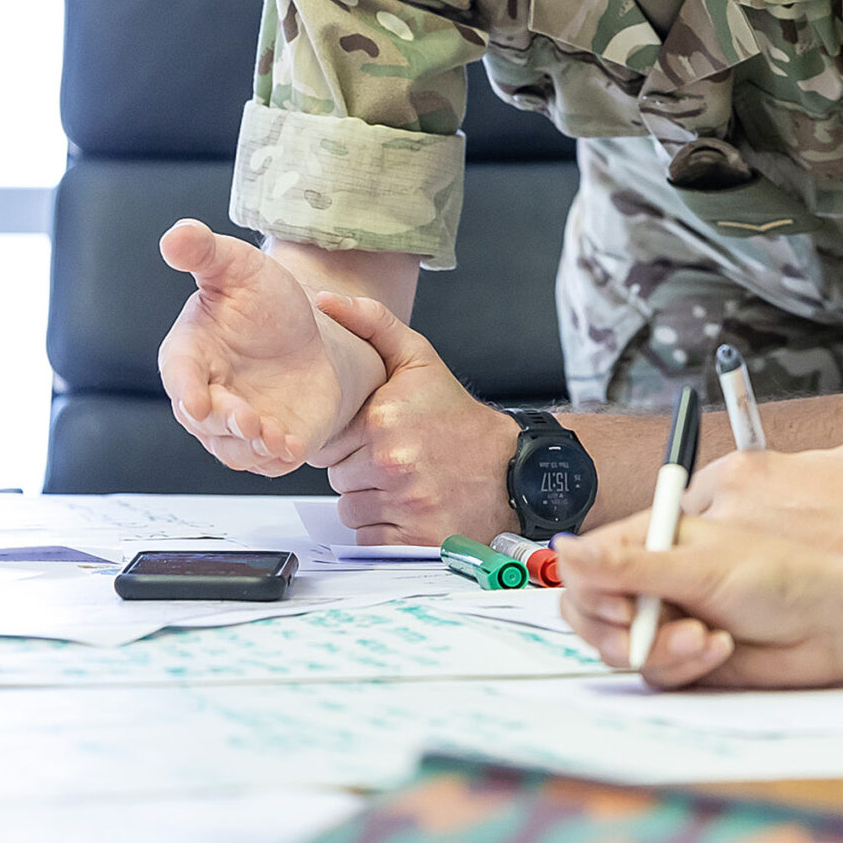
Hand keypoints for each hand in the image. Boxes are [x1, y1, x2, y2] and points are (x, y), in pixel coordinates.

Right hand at [157, 219, 344, 473]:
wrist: (306, 329)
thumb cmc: (260, 298)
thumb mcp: (237, 268)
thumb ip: (204, 253)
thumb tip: (176, 234)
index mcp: (187, 356)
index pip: (179, 377)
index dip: (185, 390)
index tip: (195, 401)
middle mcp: (206, 396)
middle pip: (206, 422)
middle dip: (225, 423)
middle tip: (249, 420)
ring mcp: (237, 423)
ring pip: (235, 449)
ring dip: (253, 447)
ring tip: (276, 437)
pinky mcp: (271, 438)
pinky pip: (268, 460)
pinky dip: (278, 458)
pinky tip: (294, 447)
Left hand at [311, 292, 520, 545]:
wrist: (516, 468)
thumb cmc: (460, 418)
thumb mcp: (421, 360)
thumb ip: (372, 325)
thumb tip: (326, 302)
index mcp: (383, 417)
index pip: (326, 441)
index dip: (348, 440)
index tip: (376, 436)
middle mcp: (392, 461)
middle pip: (337, 478)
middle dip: (359, 471)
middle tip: (397, 460)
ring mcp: (405, 503)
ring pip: (351, 511)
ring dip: (372, 502)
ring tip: (406, 485)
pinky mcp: (415, 539)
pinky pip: (370, 540)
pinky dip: (386, 531)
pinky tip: (411, 510)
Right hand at [554, 514, 842, 689]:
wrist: (833, 624)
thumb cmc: (788, 576)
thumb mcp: (704, 565)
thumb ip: (631, 564)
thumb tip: (567, 550)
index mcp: (658, 539)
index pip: (590, 566)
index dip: (595, 591)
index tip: (623, 608)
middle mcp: (659, 578)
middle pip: (596, 613)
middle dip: (621, 631)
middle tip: (649, 633)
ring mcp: (671, 618)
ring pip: (624, 649)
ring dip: (660, 650)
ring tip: (704, 638)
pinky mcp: (686, 656)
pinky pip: (657, 674)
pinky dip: (683, 666)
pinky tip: (718, 650)